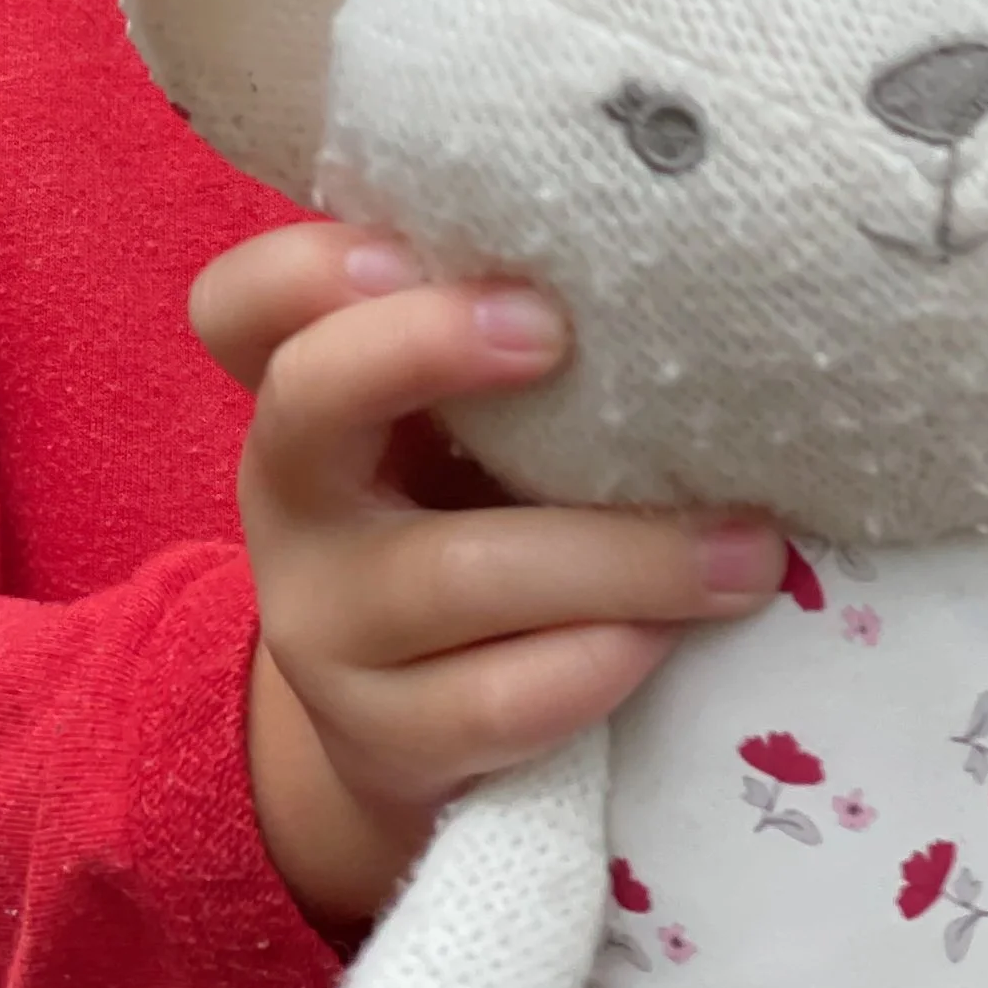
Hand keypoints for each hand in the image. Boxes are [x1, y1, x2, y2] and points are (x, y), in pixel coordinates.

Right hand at [191, 220, 784, 931]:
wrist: (420, 722)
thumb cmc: (471, 511)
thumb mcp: (459, 420)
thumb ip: (506, 340)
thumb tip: (679, 282)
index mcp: (305, 388)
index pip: (242, 302)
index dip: (312, 265)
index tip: (424, 251)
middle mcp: (290, 495)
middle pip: (309, 395)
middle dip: (426, 345)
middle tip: (559, 332)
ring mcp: (324, 624)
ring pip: (458, 571)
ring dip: (625, 556)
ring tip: (745, 550)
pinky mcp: (385, 736)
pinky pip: (503, 698)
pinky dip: (605, 658)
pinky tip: (672, 635)